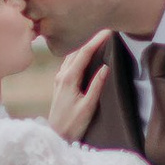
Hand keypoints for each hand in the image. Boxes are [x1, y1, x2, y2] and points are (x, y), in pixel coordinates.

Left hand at [45, 26, 113, 142]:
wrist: (56, 135)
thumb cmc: (72, 124)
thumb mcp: (88, 107)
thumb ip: (96, 86)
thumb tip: (106, 66)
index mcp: (69, 78)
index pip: (84, 53)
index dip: (96, 40)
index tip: (108, 31)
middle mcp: (62, 75)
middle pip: (77, 50)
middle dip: (92, 38)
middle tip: (106, 29)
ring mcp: (59, 77)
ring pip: (72, 54)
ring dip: (84, 44)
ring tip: (98, 36)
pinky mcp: (60, 82)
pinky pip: (69, 61)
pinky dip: (79, 53)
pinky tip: (85, 52)